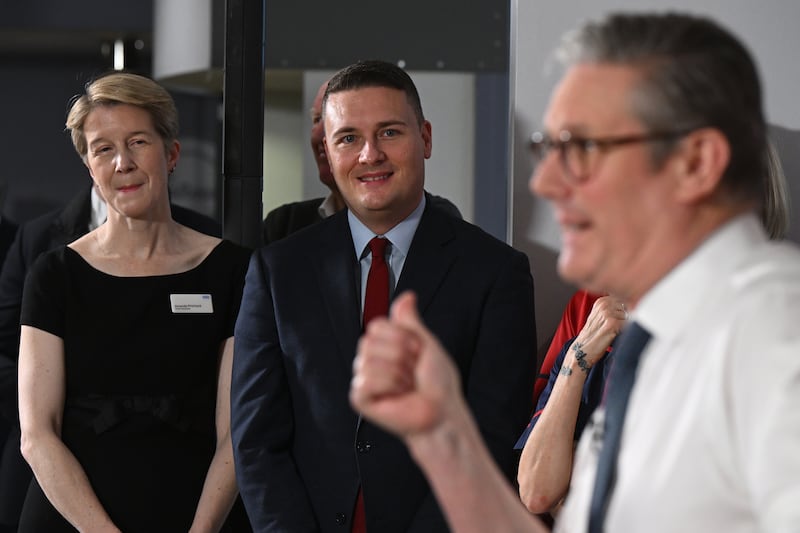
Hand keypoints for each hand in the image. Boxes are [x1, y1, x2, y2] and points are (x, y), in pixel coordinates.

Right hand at [350, 291, 461, 438]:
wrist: (441, 411)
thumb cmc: (437, 383)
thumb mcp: (427, 343)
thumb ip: (411, 320)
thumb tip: (406, 297)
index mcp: (385, 345)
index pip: (376, 324)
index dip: (401, 336)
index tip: (415, 350)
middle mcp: (372, 360)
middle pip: (370, 340)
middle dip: (400, 355)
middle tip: (411, 370)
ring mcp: (365, 378)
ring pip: (369, 360)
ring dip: (397, 374)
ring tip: (406, 385)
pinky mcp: (360, 398)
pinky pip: (366, 380)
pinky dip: (388, 387)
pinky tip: (396, 395)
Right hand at [570, 295, 627, 367]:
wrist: (583, 350)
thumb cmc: (594, 336)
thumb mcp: (600, 317)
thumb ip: (614, 309)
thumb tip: (634, 306)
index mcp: (601, 301)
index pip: (625, 301)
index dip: (625, 313)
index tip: (616, 322)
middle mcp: (604, 304)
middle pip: (629, 308)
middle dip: (626, 318)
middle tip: (614, 329)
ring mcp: (607, 313)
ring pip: (630, 317)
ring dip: (625, 326)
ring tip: (614, 333)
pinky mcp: (612, 323)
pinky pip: (629, 325)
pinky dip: (626, 332)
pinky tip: (615, 336)